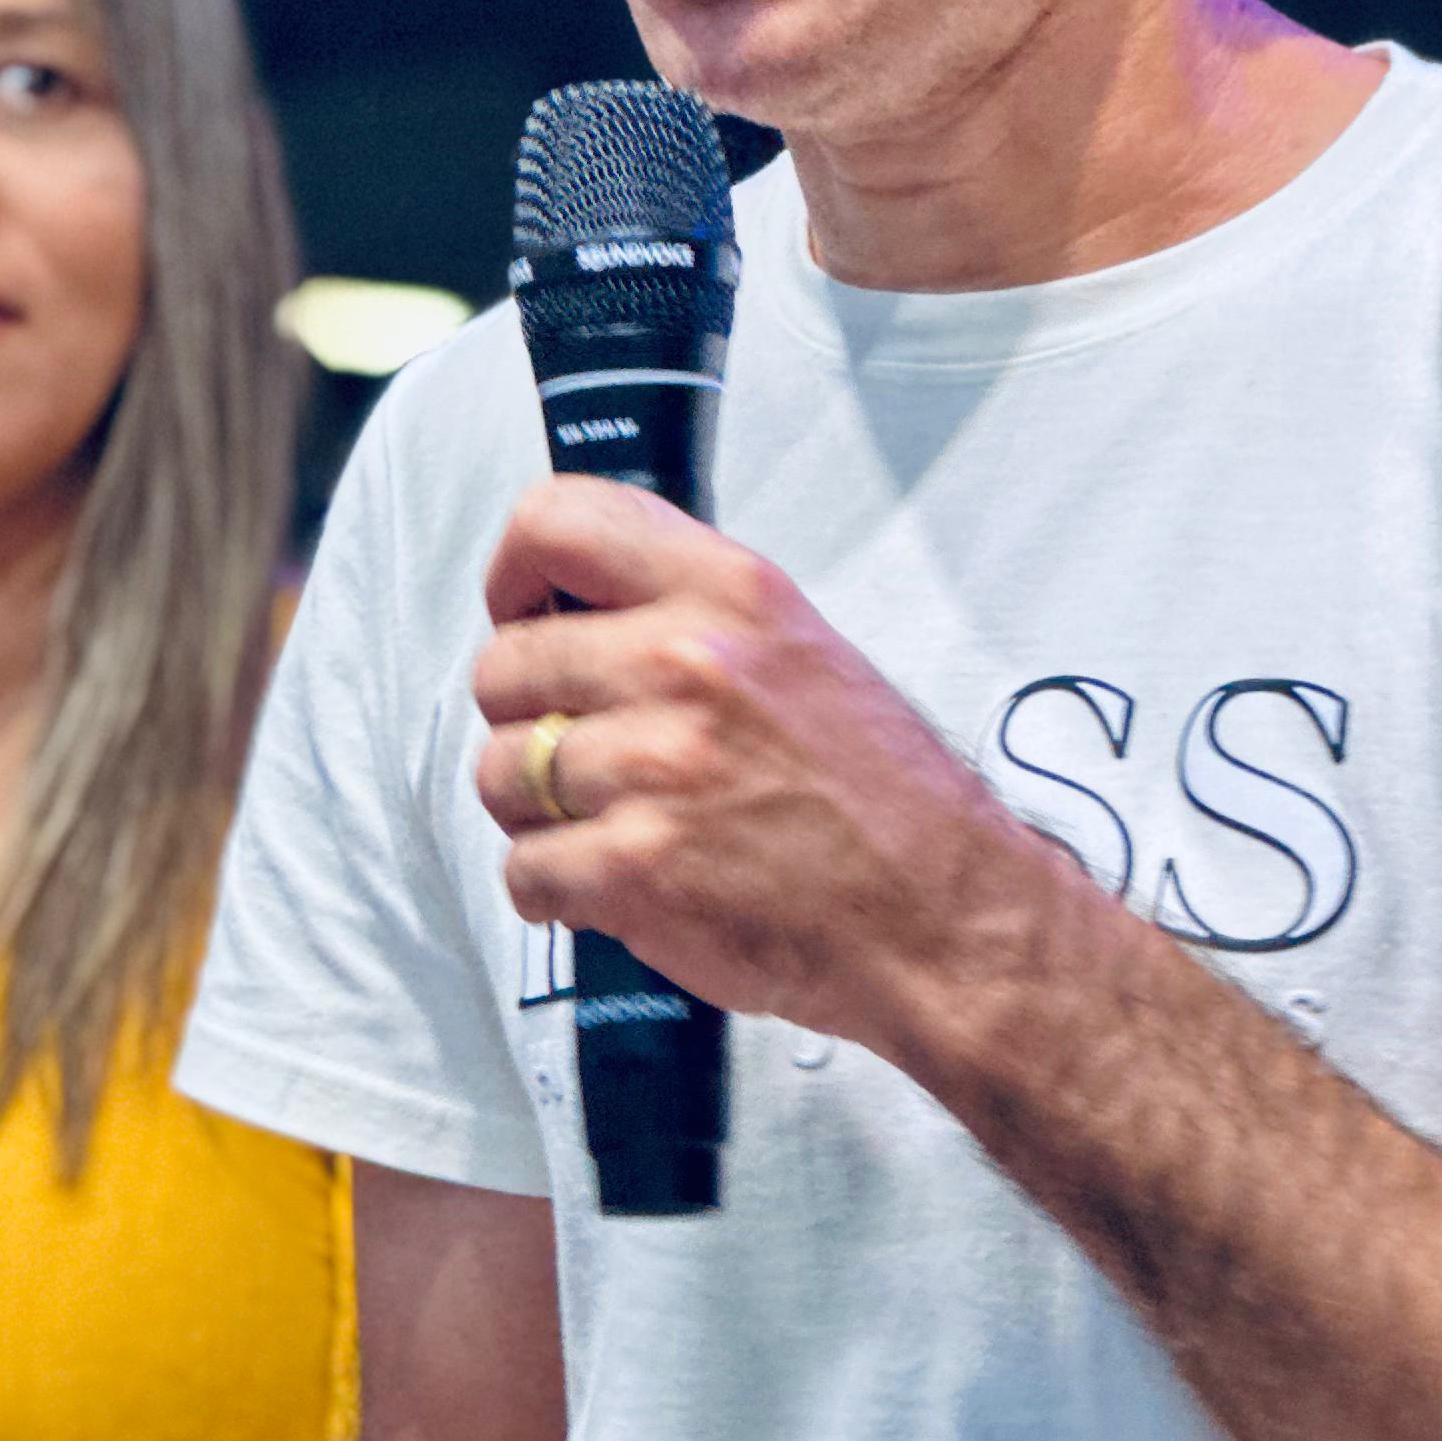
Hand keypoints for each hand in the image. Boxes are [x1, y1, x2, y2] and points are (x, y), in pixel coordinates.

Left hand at [471, 478, 1040, 1054]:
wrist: (942, 917)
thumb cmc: (880, 798)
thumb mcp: (801, 648)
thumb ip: (691, 613)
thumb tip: (575, 611)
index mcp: (729, 592)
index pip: (554, 524)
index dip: (512, 575)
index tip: (521, 614)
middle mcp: (686, 663)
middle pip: (503, 667)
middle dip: (527, 721)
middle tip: (587, 758)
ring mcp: (656, 765)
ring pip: (499, 773)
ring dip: (538, 813)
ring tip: (610, 827)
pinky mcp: (636, 864)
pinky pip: (525, 870)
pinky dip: (556, 892)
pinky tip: (614, 888)